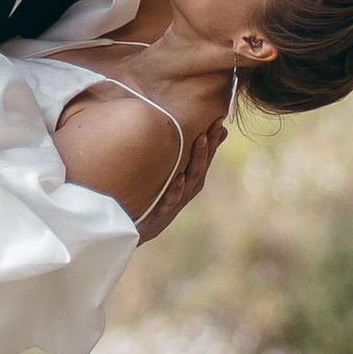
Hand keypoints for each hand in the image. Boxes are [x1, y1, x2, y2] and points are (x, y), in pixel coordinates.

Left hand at [140, 117, 223, 239]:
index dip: (213, 141)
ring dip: (196, 160)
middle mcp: (185, 193)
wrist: (132, 232)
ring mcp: (174, 204)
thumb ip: (177, 159)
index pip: (204, 159)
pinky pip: (169, 202)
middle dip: (209, 145)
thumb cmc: (152, 202)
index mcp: (187, 183)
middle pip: (201, 167)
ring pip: (190, 181)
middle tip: (215, 125)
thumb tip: (186, 135)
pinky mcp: (159, 216)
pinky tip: (179, 177)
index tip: (220, 121)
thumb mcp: (166, 180)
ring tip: (200, 139)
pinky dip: (175, 190)